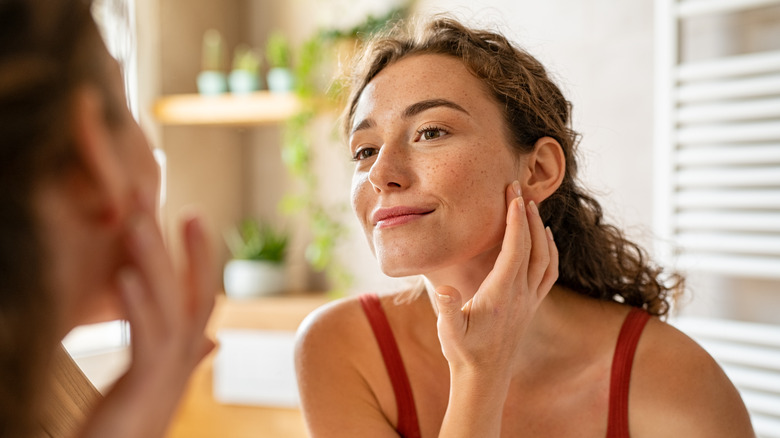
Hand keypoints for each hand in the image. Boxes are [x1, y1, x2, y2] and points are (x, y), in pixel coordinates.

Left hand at [78, 197, 215, 437]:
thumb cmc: (132, 424)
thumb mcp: (158, 381)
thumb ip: (186, 355)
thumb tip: (212, 339)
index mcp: (183, 353)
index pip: (199, 294)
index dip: (199, 255)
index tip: (192, 214)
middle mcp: (183, 359)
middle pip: (188, 291)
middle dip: (176, 243)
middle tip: (156, 196)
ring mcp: (169, 372)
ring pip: (170, 306)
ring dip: (154, 261)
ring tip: (136, 221)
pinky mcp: (145, 386)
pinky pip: (146, 339)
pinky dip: (137, 306)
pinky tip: (124, 276)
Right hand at [434, 181, 557, 378]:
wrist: (484, 379)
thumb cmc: (463, 353)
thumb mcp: (449, 332)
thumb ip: (449, 309)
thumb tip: (445, 289)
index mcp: (502, 294)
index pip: (515, 248)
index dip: (515, 219)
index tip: (511, 194)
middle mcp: (522, 294)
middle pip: (533, 246)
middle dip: (527, 215)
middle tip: (518, 189)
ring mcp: (530, 300)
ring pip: (546, 258)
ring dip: (540, 230)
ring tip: (531, 208)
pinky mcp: (531, 306)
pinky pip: (549, 272)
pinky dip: (550, 251)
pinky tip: (544, 240)